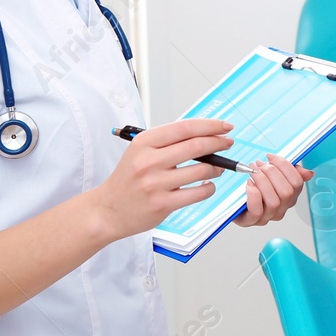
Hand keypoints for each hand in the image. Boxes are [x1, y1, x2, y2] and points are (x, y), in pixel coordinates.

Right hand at [91, 119, 231, 241]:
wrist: (107, 209)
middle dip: (218, 143)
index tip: (225, 126)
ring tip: (217, 168)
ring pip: (201, 170)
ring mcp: (155, 183)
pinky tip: (207, 185)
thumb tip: (204, 134)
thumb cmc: (128, 179)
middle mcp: (148, 161)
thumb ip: (168, 142)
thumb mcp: (140, 151)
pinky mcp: (162, 204)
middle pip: (196, 146)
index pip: (185, 128)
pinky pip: (198, 193)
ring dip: (216, 168)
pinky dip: (209, 188)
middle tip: (228, 143)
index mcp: (144, 142)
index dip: (210, 126)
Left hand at [231, 154, 312, 226]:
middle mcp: (281, 209)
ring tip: (253, 172)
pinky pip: (257, 210)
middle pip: (286, 192)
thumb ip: (290, 172)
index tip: (271, 157)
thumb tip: (308, 173)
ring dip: (262, 182)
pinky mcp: (251, 221)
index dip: (285, 166)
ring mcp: (267, 217)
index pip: (297, 182)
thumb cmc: (255, 189)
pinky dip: (253, 195)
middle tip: (260, 164)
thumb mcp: (274, 178)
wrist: (236, 204)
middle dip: (272, 173)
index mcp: (290, 197)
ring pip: (273, 202)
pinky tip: (249, 185)